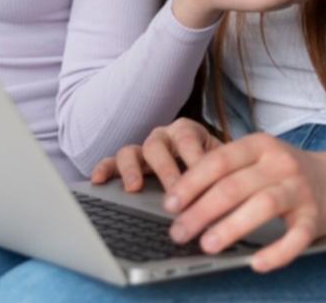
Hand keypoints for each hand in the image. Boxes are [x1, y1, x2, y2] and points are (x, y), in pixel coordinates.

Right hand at [90, 118, 217, 191]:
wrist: (205, 165)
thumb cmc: (213, 165)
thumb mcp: (221, 164)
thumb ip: (221, 172)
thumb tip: (228, 192)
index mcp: (187, 131)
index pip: (187, 138)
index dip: (192, 156)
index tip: (201, 176)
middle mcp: (162, 137)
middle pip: (157, 147)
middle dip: (165, 170)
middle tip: (174, 193)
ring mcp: (141, 149)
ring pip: (130, 152)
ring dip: (132, 171)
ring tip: (134, 189)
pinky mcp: (126, 164)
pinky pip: (110, 163)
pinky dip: (103, 170)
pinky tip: (98, 181)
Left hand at [158, 133, 325, 272]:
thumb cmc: (285, 174)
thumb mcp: (257, 160)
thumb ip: (225, 173)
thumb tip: (179, 204)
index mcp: (260, 146)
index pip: (219, 161)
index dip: (191, 183)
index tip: (170, 205)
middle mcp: (281, 163)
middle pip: (235, 185)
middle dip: (202, 211)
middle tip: (179, 233)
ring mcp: (300, 189)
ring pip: (263, 205)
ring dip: (232, 227)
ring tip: (208, 245)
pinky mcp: (315, 216)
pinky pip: (296, 236)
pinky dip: (277, 252)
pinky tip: (257, 264)